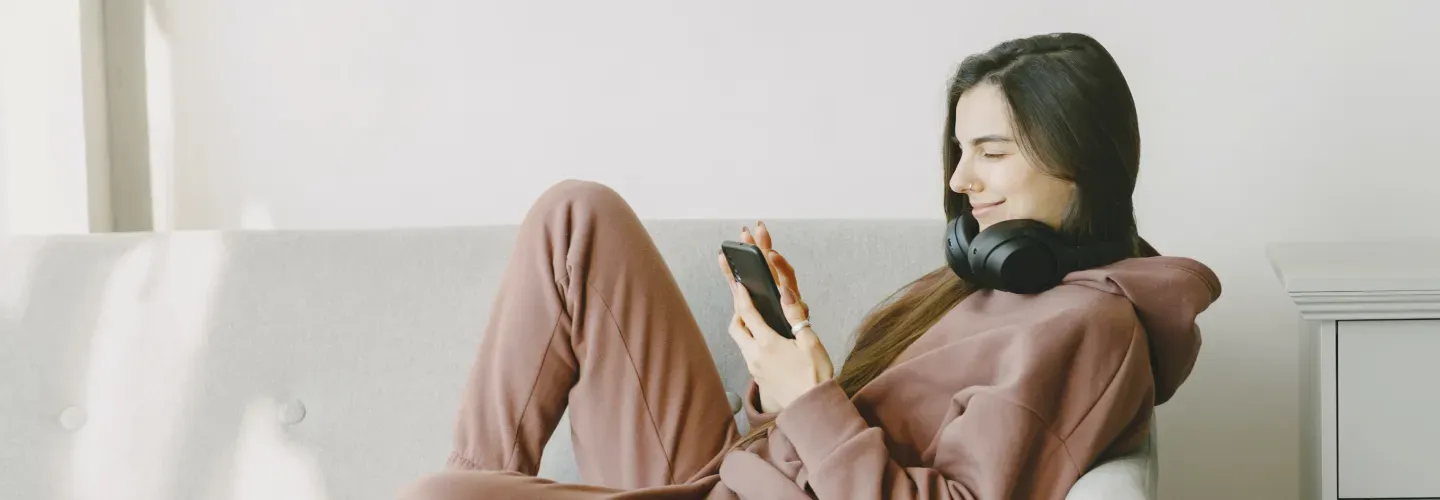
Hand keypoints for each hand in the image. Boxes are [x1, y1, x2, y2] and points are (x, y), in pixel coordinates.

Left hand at [717, 221, 832, 412]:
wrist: (810, 409)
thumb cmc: (815, 377)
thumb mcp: (810, 342)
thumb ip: (796, 315)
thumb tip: (785, 292)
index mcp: (767, 343)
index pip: (748, 313)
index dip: (741, 296)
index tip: (737, 282)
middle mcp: (755, 355)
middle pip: (735, 327)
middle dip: (737, 311)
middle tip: (744, 300)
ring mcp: (754, 368)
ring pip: (741, 342)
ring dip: (744, 328)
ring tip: (755, 319)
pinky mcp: (759, 378)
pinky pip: (748, 354)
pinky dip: (751, 342)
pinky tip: (765, 342)